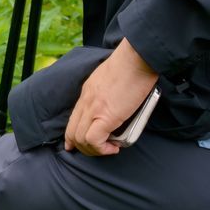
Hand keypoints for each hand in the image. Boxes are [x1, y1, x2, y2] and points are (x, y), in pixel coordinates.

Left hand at [64, 40, 158, 156]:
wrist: (137, 59)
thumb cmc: (132, 65)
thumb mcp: (110, 79)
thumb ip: (107, 93)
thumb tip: (116, 107)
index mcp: (87, 92)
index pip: (73, 119)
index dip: (72, 137)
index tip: (77, 146)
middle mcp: (86, 101)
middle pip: (73, 132)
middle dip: (84, 148)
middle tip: (101, 150)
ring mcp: (94, 108)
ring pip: (80, 139)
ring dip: (94, 150)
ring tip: (110, 148)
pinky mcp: (106, 116)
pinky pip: (94, 139)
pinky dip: (102, 148)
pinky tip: (114, 147)